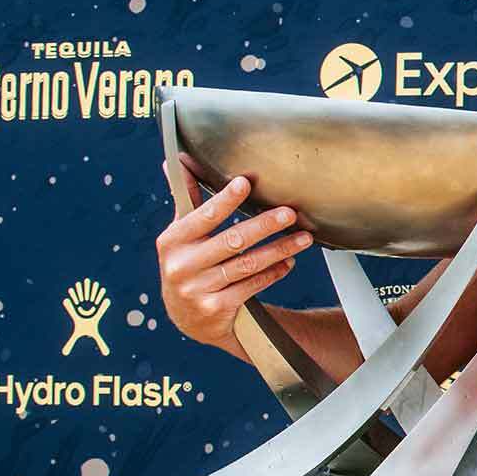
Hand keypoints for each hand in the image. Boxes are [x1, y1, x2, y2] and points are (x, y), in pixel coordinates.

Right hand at [156, 157, 312, 354]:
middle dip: (264, 225)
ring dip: (279, 249)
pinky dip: (273, 273)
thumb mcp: (181, 234)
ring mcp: (197, 289)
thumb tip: (181, 158)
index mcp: (172, 241)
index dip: (224, 199)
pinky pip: (251, 286)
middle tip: (290, 213)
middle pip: (232, 240)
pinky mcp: (215, 308)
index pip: (202, 216)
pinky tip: (290, 262)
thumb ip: (186, 199)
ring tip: (304, 238)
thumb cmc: (189, 263)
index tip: (245, 183)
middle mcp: (181, 265)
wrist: (188, 316)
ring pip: (247, 265)